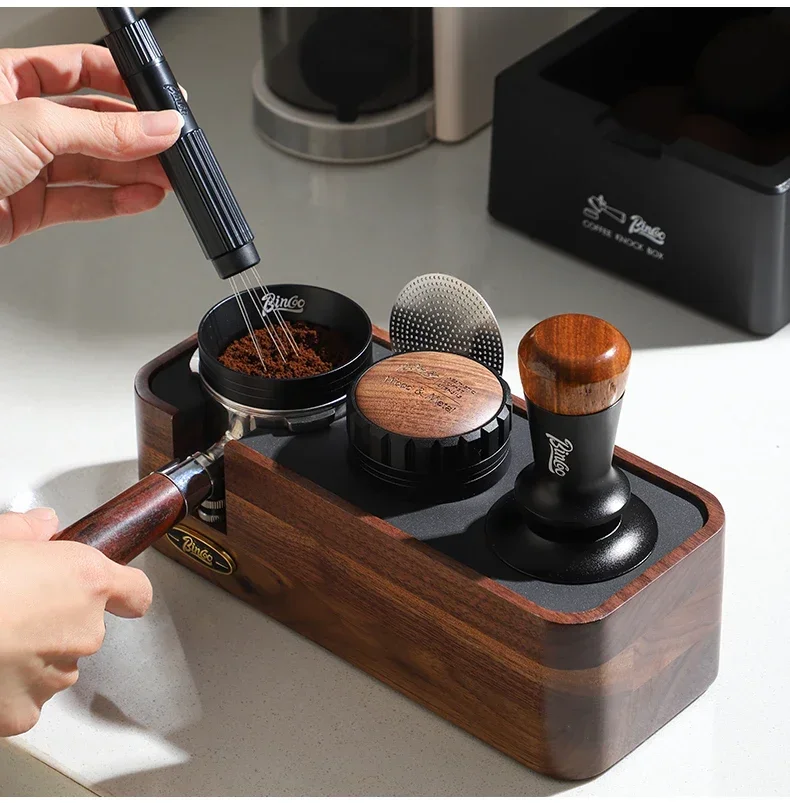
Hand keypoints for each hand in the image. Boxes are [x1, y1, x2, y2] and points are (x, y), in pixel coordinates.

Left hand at [0, 43, 183, 244]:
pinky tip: (141, 198)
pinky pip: (83, 201)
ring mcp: (25, 165)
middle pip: (92, 122)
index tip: (160, 99)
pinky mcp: (30, 206)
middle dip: (136, 136)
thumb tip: (156, 126)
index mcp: (5, 78)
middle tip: (171, 147)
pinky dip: (116, 202)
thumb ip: (102, 130)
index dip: (122, 82)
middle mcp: (18, 120)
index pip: (78, 69)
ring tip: (168, 177)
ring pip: (92, 165)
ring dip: (134, 173)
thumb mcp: (33, 125)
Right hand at [0, 507, 151, 735]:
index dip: (124, 593)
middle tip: (17, 610)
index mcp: (88, 582)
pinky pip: (28, 698)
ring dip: (37, 655)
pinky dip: (11, 690)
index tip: (115, 596)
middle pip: (88, 628)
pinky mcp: (25, 711)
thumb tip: (41, 525)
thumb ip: (29, 530)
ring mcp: (57, 674)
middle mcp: (84, 630)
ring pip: (59, 664)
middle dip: (60, 621)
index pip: (136, 593)